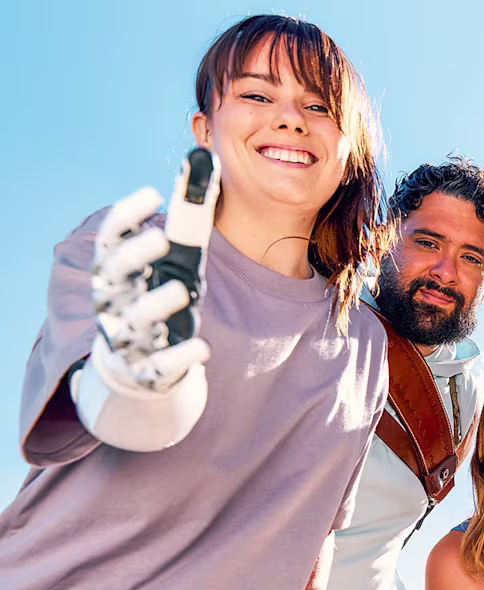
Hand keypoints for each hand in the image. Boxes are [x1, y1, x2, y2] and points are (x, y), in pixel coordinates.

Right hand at [91, 148, 218, 390]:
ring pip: (135, 318)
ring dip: (156, 303)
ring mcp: (129, 335)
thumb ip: (187, 216)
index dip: (126, 216)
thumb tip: (205, 159)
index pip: (110, 238)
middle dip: (135, 255)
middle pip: (114, 273)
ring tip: (182, 289)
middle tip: (161, 239)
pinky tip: (203, 349)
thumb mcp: (173, 259)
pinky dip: (180, 356)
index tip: (152, 192)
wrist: (138, 366)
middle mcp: (115, 299)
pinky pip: (161, 364)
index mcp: (116, 270)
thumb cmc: (156, 294)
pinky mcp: (148, 368)